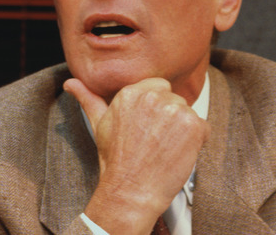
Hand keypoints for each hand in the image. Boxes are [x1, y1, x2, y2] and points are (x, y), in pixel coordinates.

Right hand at [64, 77, 209, 234]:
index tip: (150, 125)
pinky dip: (196, 142)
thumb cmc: (116, 162)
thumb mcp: (99, 125)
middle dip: (169, 119)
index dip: (157, 108)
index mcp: (131, 92)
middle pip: (174, 99)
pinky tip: (177, 153)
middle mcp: (153, 97)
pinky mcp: (193, 125)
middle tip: (156, 140)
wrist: (131, 192)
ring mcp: (175, 110)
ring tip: (165, 148)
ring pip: (188, 113)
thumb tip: (72, 84)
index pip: (159, 87)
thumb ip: (88, 99)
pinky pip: (203, 127)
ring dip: (183, 130)